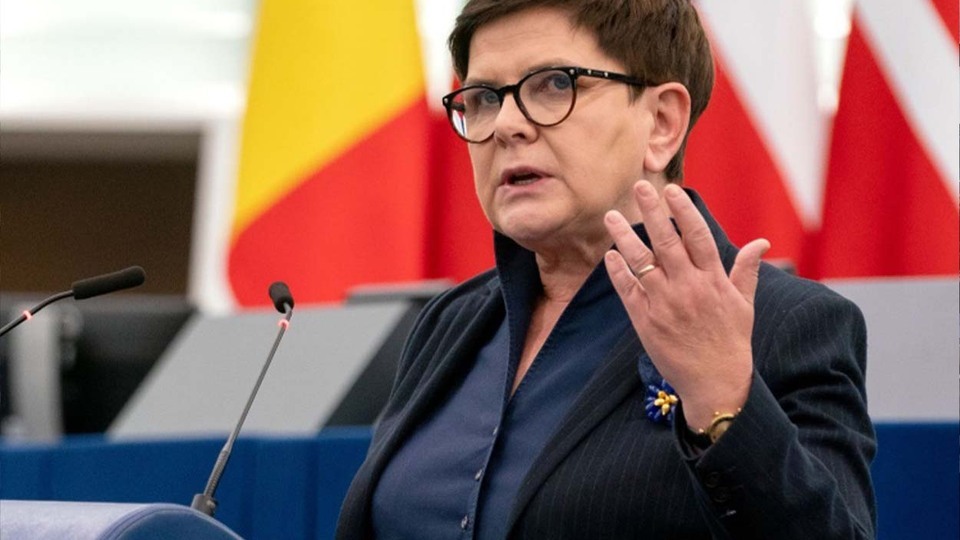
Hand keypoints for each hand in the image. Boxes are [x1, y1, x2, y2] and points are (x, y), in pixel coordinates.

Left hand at [603, 181, 769, 429]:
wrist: (715, 383)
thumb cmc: (731, 342)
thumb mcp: (743, 305)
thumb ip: (746, 270)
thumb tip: (761, 242)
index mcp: (713, 280)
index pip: (697, 236)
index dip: (683, 210)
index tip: (672, 189)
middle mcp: (687, 288)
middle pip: (667, 241)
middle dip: (652, 212)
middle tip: (639, 186)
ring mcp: (664, 304)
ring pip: (641, 262)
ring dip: (624, 237)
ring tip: (611, 216)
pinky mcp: (645, 321)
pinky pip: (628, 290)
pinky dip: (618, 272)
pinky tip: (610, 255)